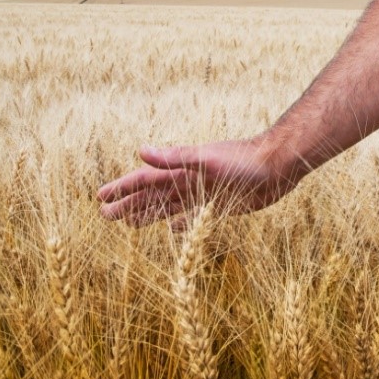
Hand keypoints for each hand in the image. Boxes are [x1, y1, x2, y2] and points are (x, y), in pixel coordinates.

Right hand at [97, 139, 293, 226]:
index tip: (100, 197)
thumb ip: (175, 157)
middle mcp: (189, 181)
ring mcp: (204, 193)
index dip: (123, 188)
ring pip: (169, 206)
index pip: (145, 180)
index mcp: (182, 169)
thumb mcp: (208, 159)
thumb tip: (140, 150)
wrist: (278, 165)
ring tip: (128, 224)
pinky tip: (172, 229)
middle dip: (128, 204)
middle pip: (152, 195)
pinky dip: (181, 222)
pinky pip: (194, 216)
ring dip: (148, 214)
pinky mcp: (221, 204)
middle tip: (104, 216)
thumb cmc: (245, 160)